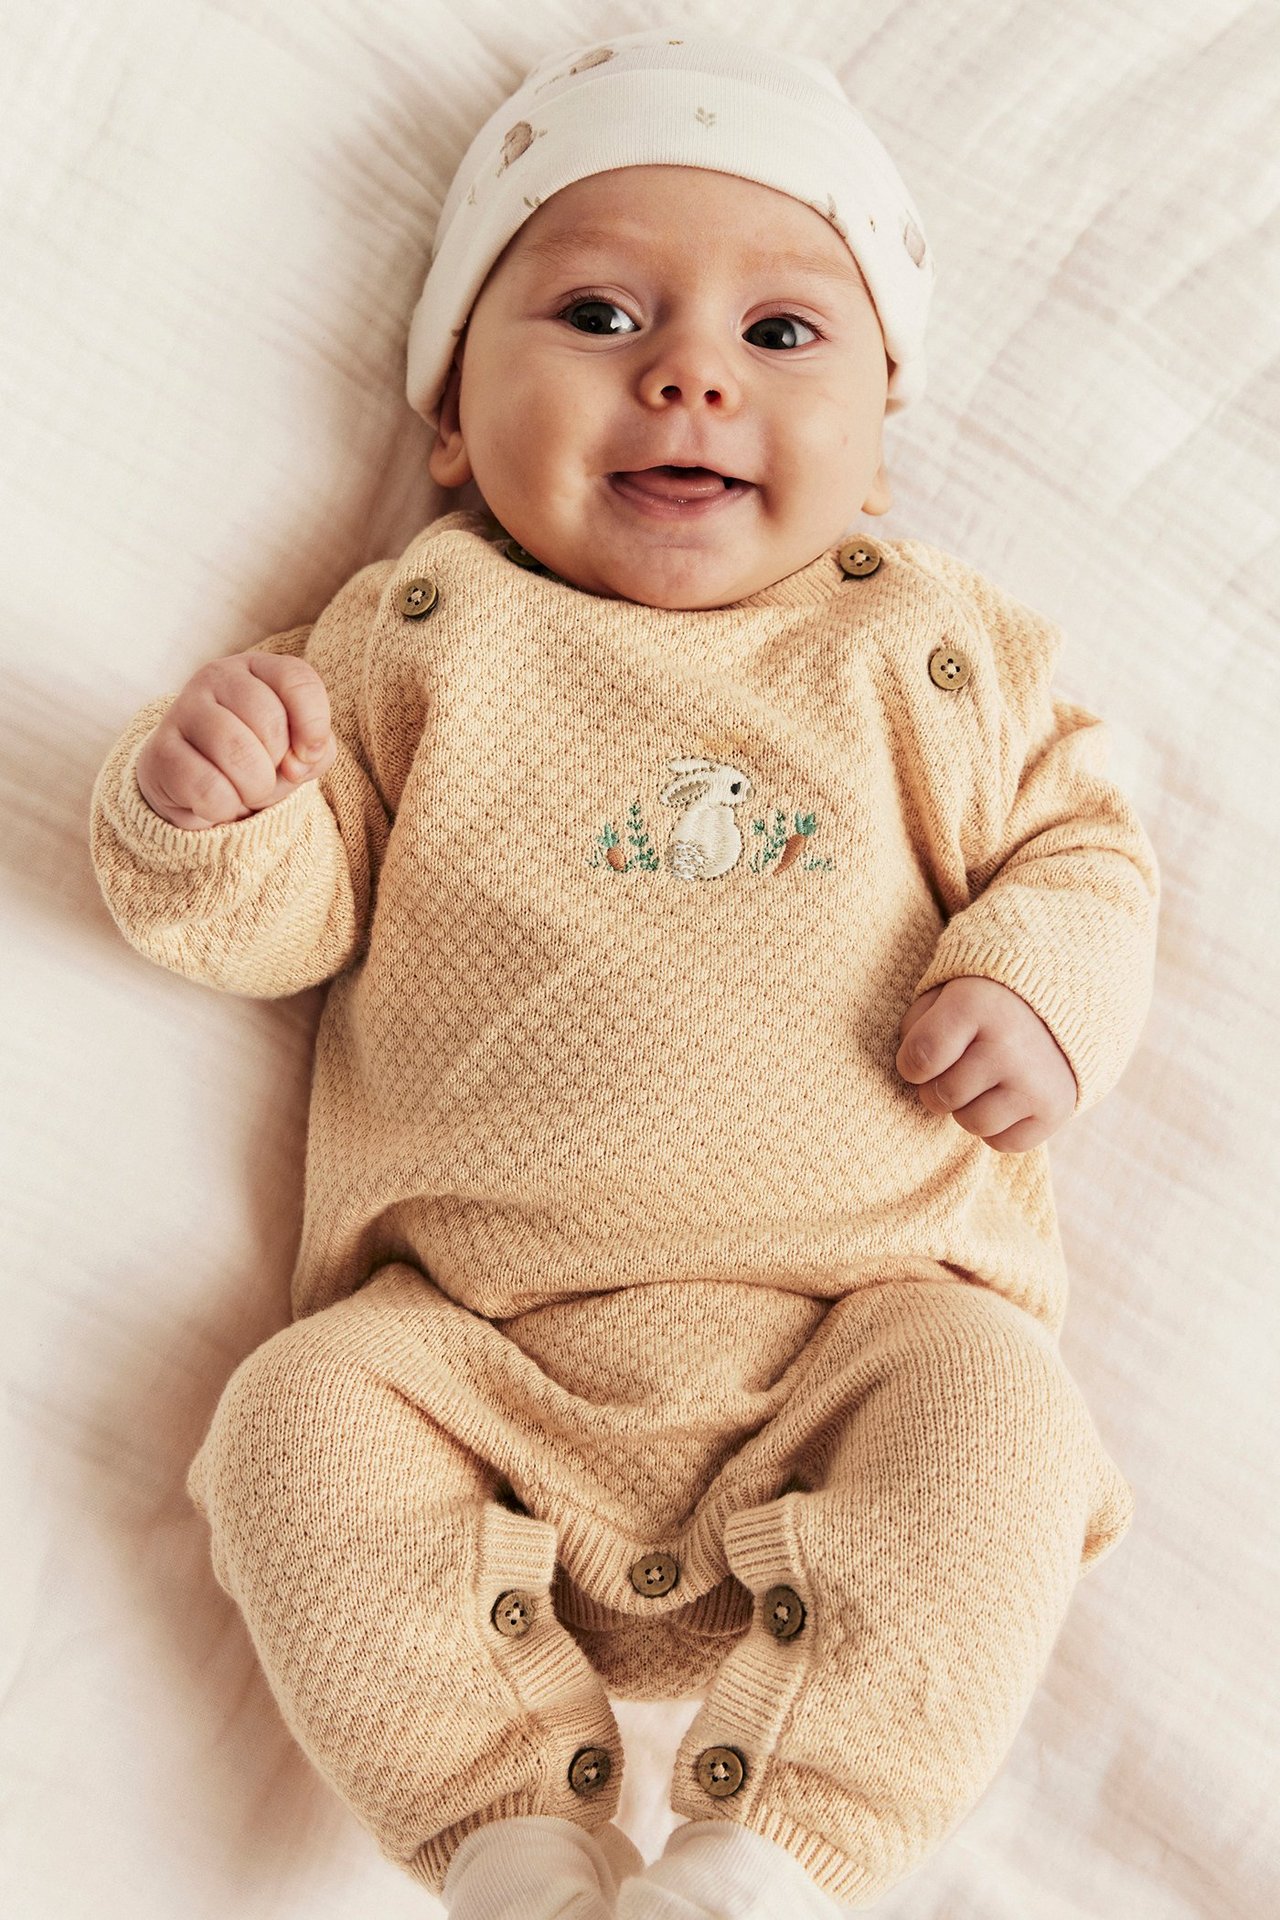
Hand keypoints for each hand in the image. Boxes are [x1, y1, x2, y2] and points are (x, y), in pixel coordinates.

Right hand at [135, 653, 336, 828]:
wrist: (197, 792)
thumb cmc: (256, 762)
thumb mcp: (297, 752)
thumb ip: (317, 749)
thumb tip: (298, 761)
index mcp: (256, 668)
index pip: (297, 679)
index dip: (313, 725)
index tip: (306, 756)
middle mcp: (216, 677)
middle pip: (269, 722)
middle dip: (277, 765)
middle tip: (263, 775)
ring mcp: (183, 709)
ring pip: (237, 752)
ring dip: (253, 788)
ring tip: (243, 791)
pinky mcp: (160, 751)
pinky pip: (208, 788)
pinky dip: (223, 807)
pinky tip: (214, 801)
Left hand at [896, 976, 1077, 1151]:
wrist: (1059, 1008)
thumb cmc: (984, 1004)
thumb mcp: (944, 993)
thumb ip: (916, 1026)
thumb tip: (911, 1071)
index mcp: (976, 1005)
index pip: (920, 1058)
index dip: (911, 1065)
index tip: (922, 1059)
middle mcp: (1008, 1045)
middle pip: (942, 1096)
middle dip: (937, 1089)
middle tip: (955, 1070)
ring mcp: (1034, 1082)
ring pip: (971, 1123)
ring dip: (967, 1109)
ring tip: (981, 1083)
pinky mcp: (1054, 1111)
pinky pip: (1003, 1143)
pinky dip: (998, 1127)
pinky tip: (1005, 1097)